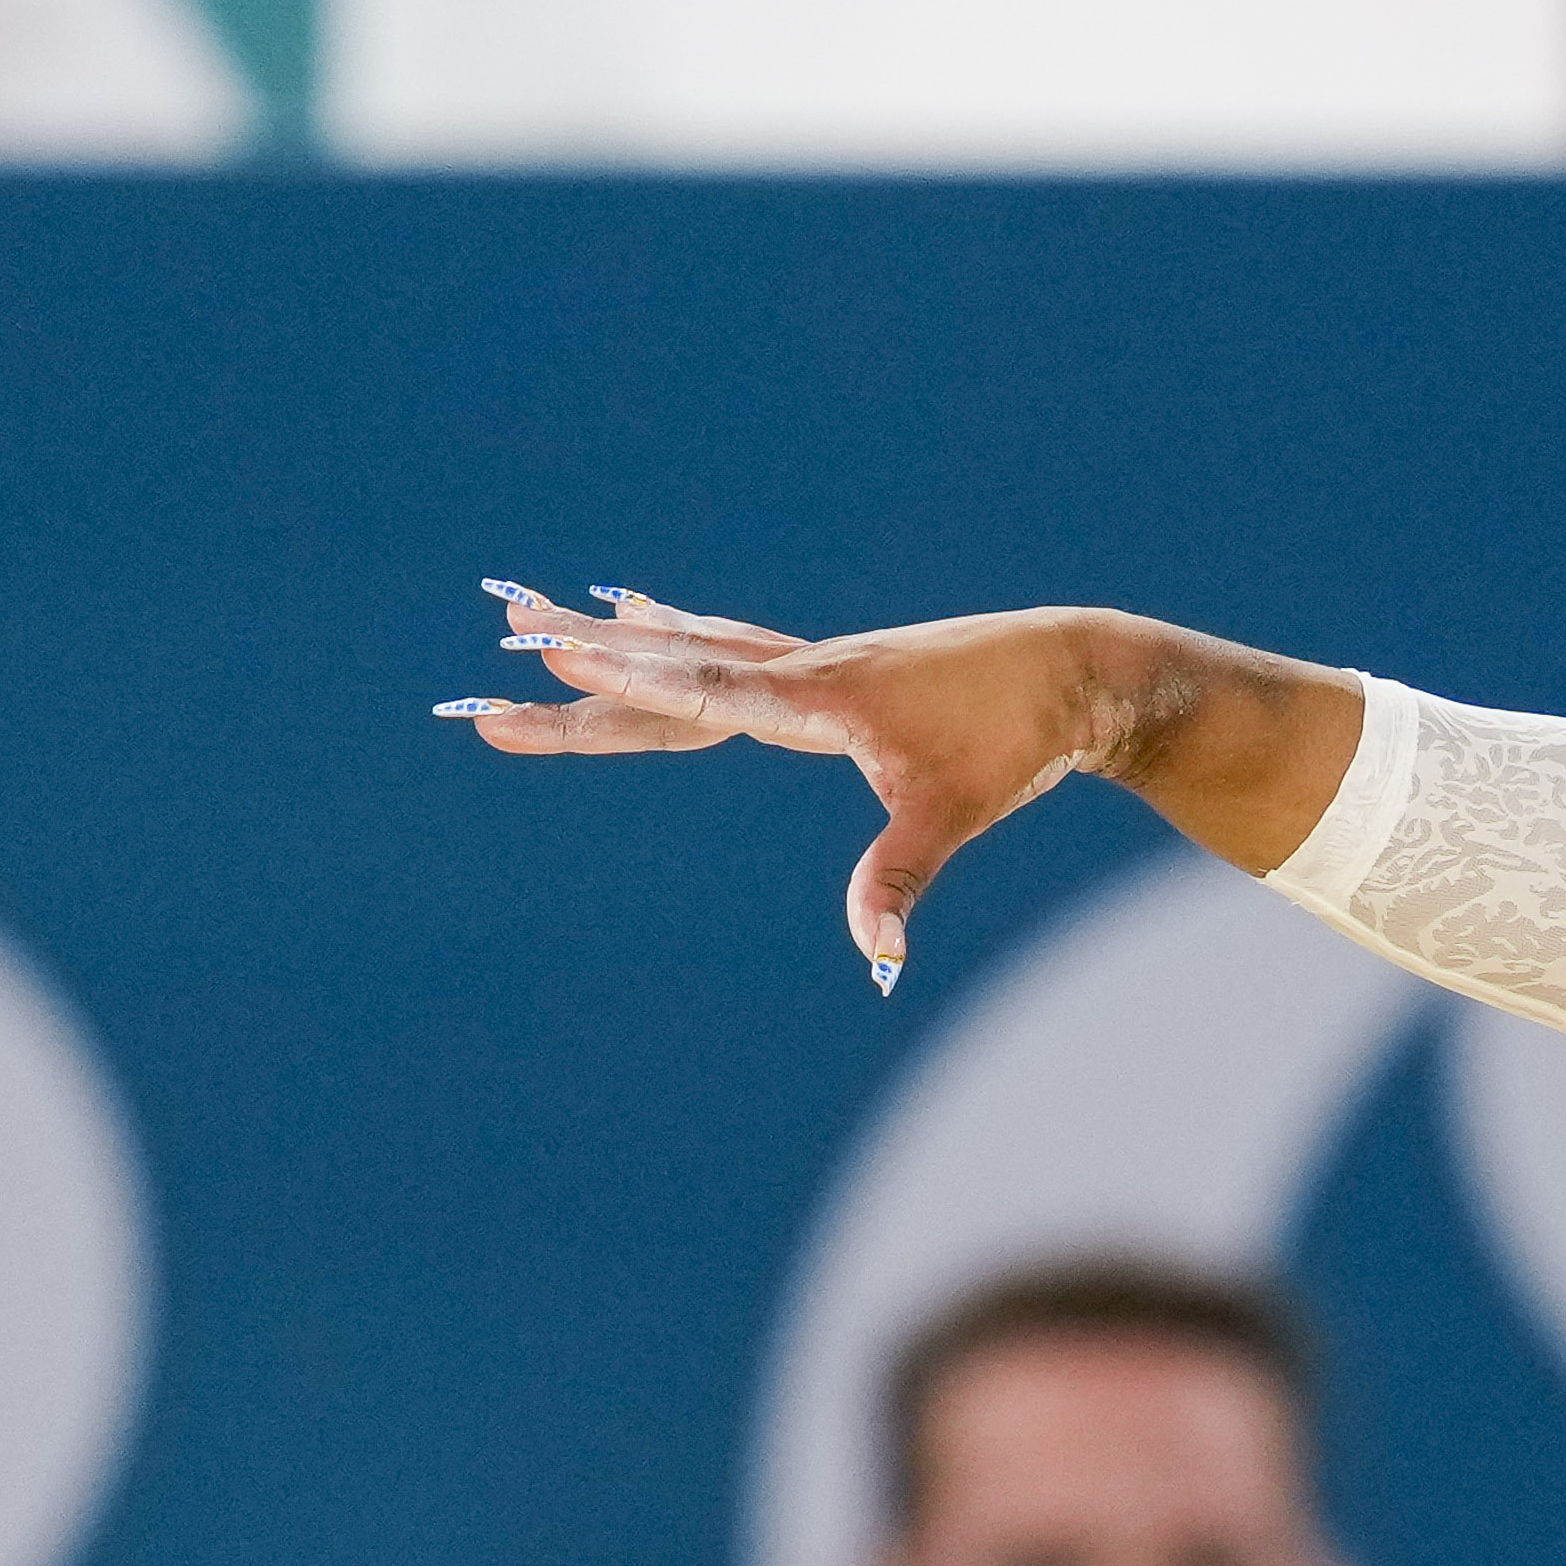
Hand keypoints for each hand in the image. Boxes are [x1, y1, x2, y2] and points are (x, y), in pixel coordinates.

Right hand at [435, 583, 1358, 987]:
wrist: (1073, 670)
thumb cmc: (1015, 740)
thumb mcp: (955, 812)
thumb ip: (900, 878)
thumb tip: (873, 954)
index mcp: (814, 695)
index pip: (699, 692)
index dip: (623, 683)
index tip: (549, 662)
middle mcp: (798, 668)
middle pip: (668, 668)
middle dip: (579, 667)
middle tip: (492, 648)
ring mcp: (809, 662)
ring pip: (687, 647)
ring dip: (608, 637)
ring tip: (524, 614)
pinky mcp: (827, 666)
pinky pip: (726, 646)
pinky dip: (672, 635)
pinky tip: (638, 611)